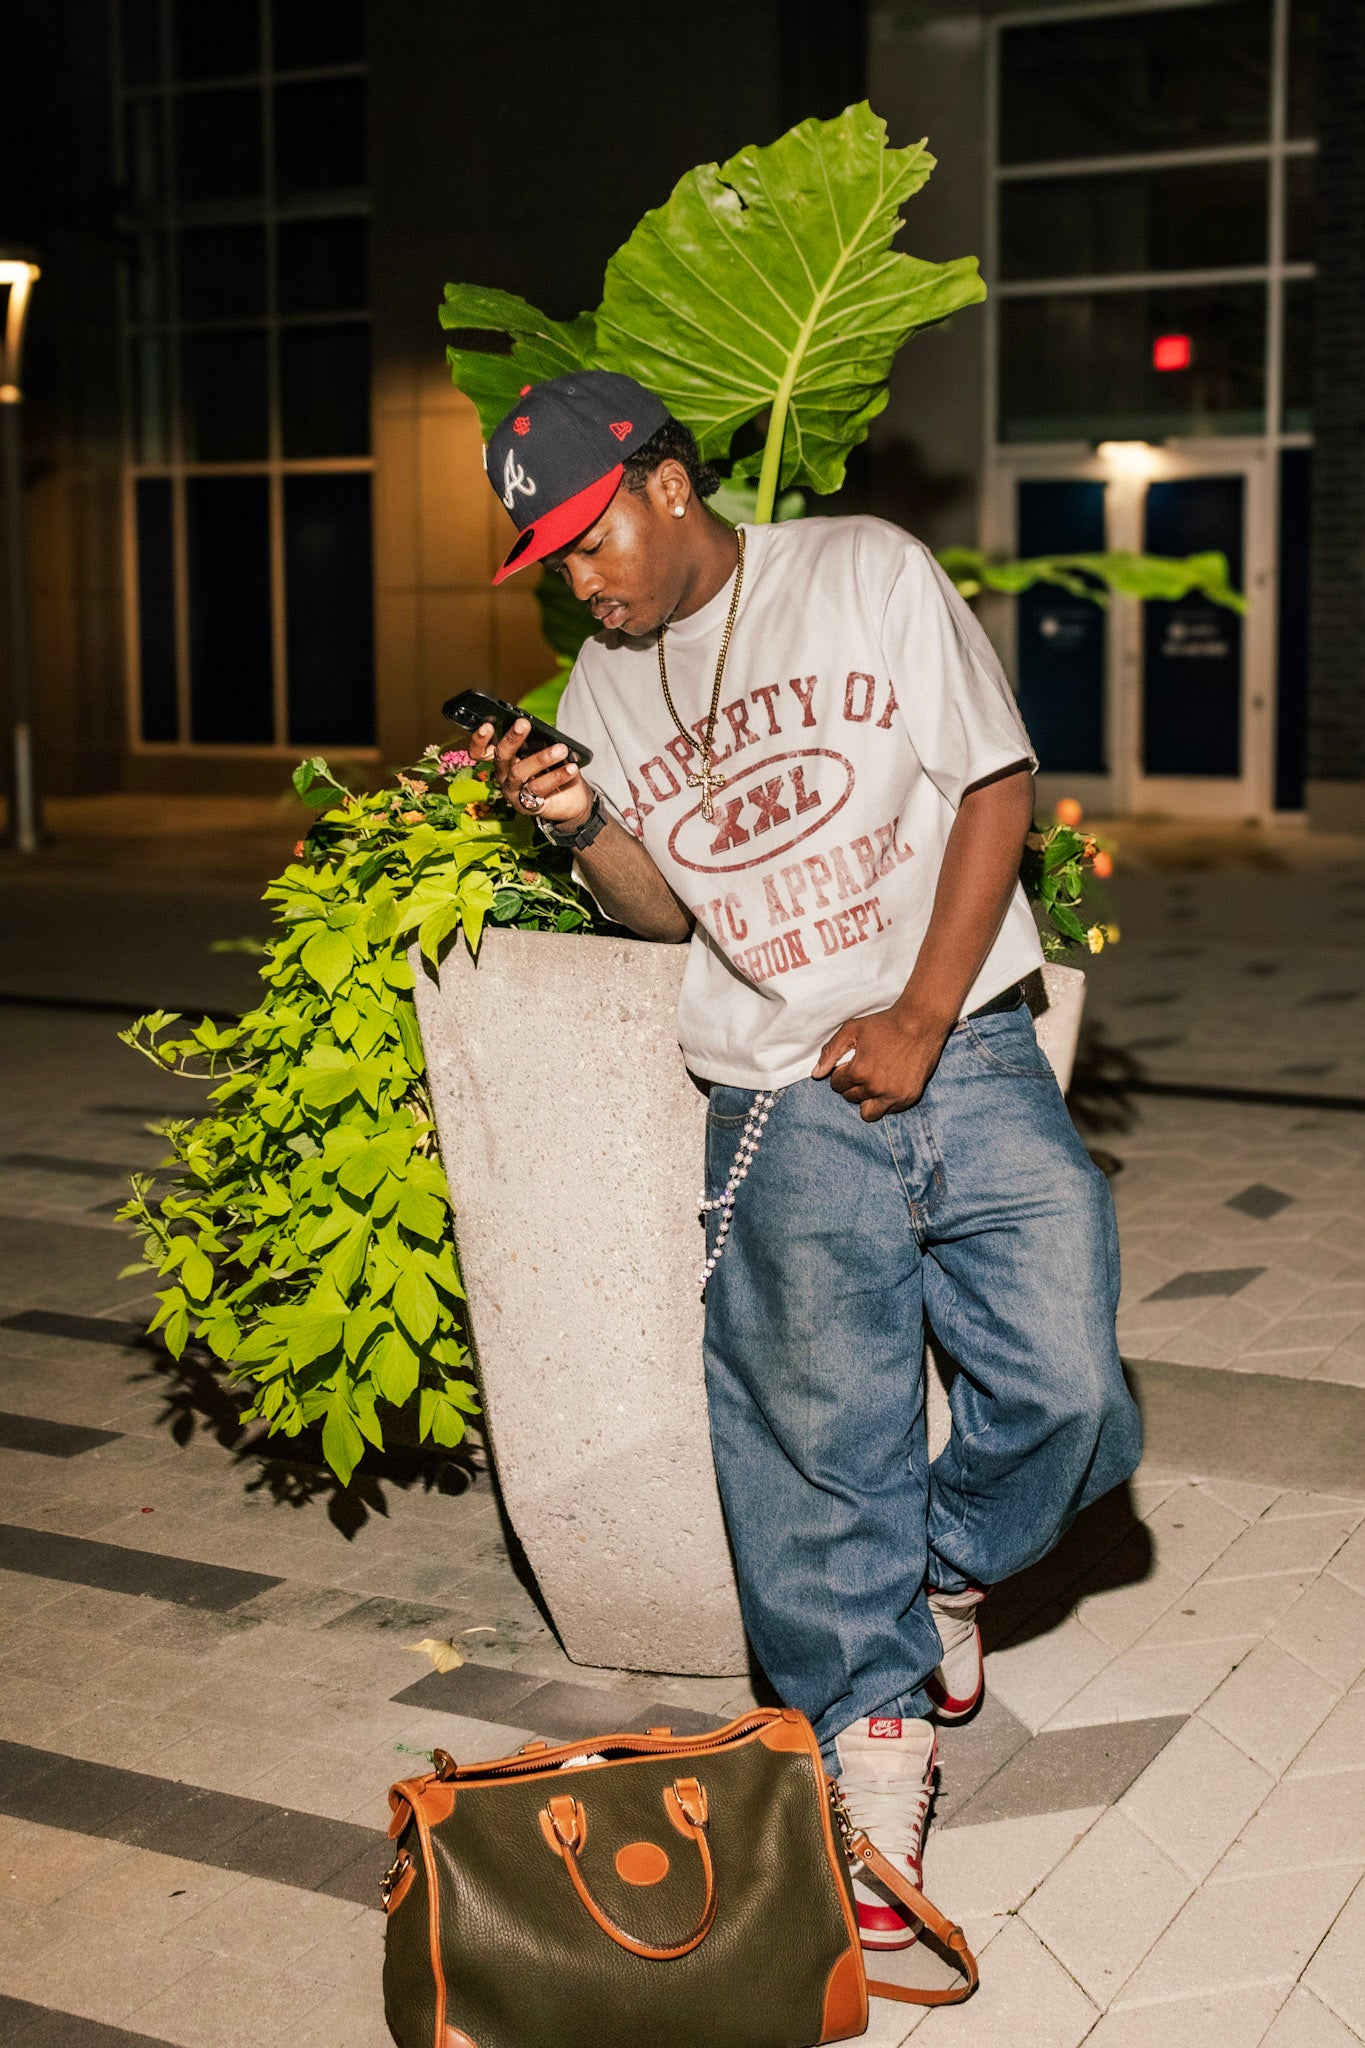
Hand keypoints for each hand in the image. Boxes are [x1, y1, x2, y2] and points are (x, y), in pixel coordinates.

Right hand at [469, 718, 593, 828]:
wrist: (572, 799)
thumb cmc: (554, 768)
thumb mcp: (545, 750)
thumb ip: (539, 740)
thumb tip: (542, 729)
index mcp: (504, 759)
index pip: (482, 750)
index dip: (480, 739)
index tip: (487, 725)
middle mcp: (504, 775)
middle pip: (501, 756)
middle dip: (512, 738)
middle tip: (524, 723)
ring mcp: (513, 791)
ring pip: (520, 772)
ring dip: (542, 758)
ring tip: (562, 749)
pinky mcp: (527, 804)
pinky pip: (539, 788)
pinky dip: (557, 776)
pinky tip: (571, 768)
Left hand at [812, 1004, 953, 1120]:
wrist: (921, 1022)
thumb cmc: (884, 1024)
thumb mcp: (851, 1030)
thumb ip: (831, 1052)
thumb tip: (816, 1075)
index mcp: (859, 1072)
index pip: (837, 1085)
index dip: (842, 1072)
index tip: (853, 1062)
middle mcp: (876, 1088)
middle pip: (850, 1098)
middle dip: (853, 1085)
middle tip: (866, 1069)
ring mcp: (894, 1095)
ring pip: (868, 1113)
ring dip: (867, 1100)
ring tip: (874, 1083)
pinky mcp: (910, 1097)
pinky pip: (890, 1111)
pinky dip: (886, 1101)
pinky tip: (890, 1083)